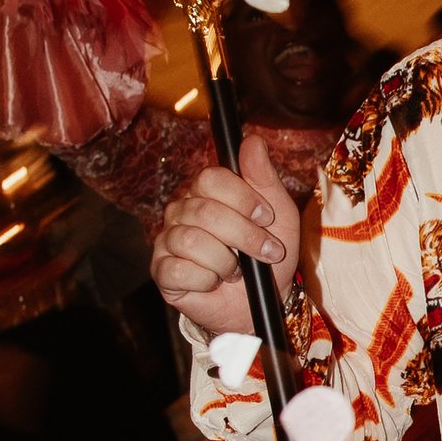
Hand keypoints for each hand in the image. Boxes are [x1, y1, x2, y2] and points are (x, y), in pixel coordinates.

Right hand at [153, 140, 299, 342]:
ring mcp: (168, 240)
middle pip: (205, 211)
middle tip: (266, 251)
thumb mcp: (279, 214)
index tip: (265, 217)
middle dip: (244, 235)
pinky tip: (214, 282)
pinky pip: (179, 269)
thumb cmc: (268, 255)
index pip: (211, 178)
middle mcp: (181, 210)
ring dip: (226, 261)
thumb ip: (264, 177)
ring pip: (192, 241)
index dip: (242, 198)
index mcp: (206, 191)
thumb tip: (252, 140)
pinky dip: (206, 280)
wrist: (261, 301)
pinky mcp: (162, 271)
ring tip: (237, 270)